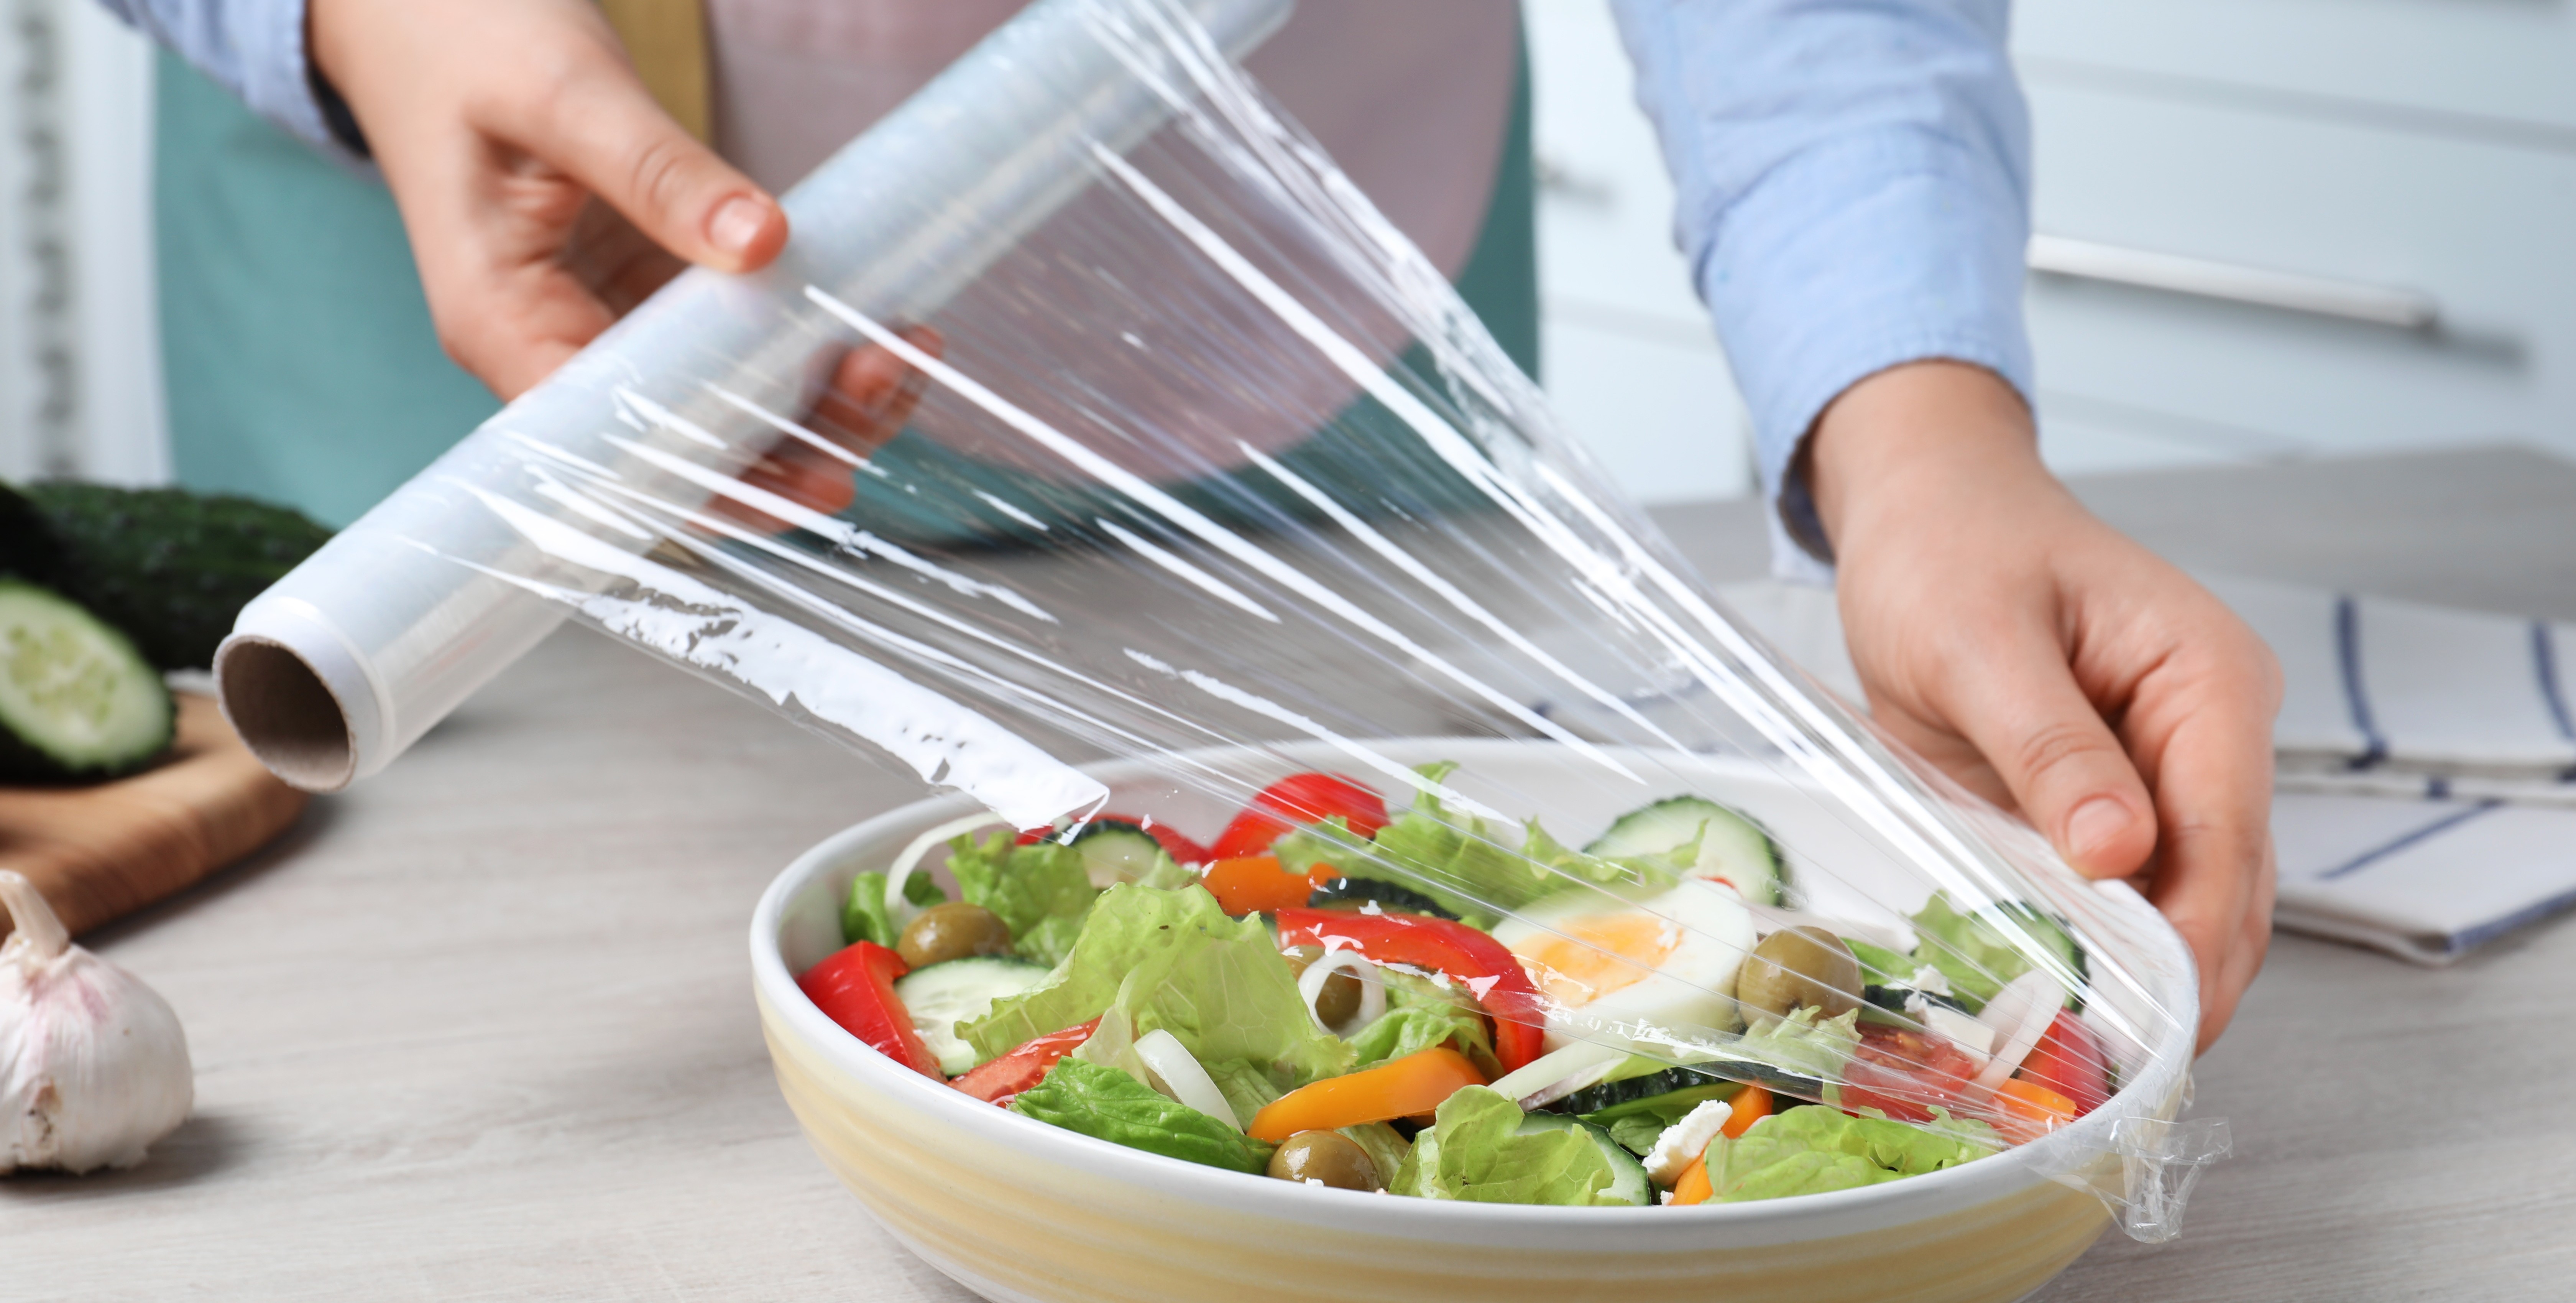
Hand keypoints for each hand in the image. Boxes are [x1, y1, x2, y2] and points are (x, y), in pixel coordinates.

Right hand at [310, 0, 931, 525]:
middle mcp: (550, 343)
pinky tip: (877, 326)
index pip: (606, 447)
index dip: (712, 476)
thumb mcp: (562, 91)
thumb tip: (760, 242)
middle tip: (884, 389)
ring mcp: (603, 322)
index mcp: (501, 320)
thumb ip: (655, 170)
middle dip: (786, 442)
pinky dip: (803, 346)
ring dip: (812, 400)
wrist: (431, 6)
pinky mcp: (647, 292)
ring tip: (901, 358)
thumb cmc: (468, 38)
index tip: (808, 478)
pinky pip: (732, 344)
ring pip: (717, 403)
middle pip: (676, 443)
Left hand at [1804, 361, 2279, 1051]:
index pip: (2227, 834)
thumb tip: (2118, 852)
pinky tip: (2059, 1001)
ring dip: (2143, 975)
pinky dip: (2095, 945)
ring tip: (2087, 1057)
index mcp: (2208, 680)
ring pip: (2181, 902)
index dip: (2195, 934)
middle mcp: (2209, 734)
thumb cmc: (1950, 550)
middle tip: (2116, 1067)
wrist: (1922, 512)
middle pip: (2224, 885)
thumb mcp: (1978, 638)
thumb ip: (2050, 744)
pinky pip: (2118, 890)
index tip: (2155, 1016)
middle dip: (2181, 978)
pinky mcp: (2109, 801)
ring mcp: (2167, 773)